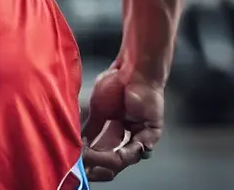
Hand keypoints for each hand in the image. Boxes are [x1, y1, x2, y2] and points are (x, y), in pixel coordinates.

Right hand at [81, 65, 163, 181]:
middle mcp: (128, 132)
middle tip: (97, 163)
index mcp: (114, 127)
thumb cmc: (114, 83)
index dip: (97, 156)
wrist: (132, 70)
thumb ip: (92, 129)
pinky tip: (124, 149)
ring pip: (131, 153)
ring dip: (121, 156)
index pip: (105, 148)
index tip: (86, 161)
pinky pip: (146, 146)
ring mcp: (141, 132)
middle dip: (107, 160)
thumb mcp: (98, 110)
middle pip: (118, 154)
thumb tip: (80, 144)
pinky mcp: (153, 130)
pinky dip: (135, 149)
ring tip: (110, 156)